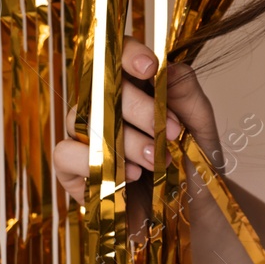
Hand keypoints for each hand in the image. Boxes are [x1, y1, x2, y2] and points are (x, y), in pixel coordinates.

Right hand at [53, 35, 222, 205]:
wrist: (191, 210)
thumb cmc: (193, 162)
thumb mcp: (199, 125)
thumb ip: (186, 93)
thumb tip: (168, 66)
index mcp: (134, 88)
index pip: (117, 56)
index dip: (127, 54)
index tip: (150, 67)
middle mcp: (103, 107)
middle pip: (101, 87)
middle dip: (139, 108)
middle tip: (170, 132)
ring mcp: (84, 136)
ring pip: (83, 119)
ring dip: (125, 139)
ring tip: (157, 159)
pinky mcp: (71, 169)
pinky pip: (65, 153)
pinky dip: (95, 161)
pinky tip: (128, 175)